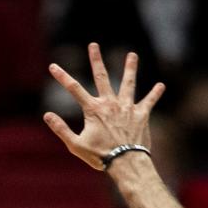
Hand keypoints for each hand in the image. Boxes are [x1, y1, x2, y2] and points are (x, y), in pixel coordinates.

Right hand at [44, 43, 164, 169]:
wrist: (126, 162)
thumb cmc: (100, 156)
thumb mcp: (75, 145)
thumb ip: (61, 129)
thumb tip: (47, 115)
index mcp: (93, 110)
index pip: (74, 89)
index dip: (62, 76)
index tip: (53, 66)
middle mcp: (110, 103)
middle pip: (102, 77)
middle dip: (96, 60)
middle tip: (94, 45)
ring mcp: (127, 107)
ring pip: (128, 83)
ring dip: (130, 68)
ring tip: (132, 56)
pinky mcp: (141, 115)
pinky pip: (149, 101)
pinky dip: (155, 94)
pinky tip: (161, 85)